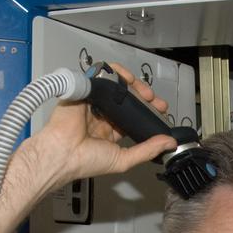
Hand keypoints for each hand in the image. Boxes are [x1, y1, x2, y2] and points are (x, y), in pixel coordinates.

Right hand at [28, 63, 177, 184]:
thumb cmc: (86, 161)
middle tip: (155, 100)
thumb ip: (147, 150)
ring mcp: (94, 101)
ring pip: (117, 85)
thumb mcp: (124, 159)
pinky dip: (115, 72)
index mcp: (110, 131)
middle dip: (144, 97)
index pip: (134, 116)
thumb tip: (169, 142)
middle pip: (128, 98)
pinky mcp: (85, 90)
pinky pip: (101, 75)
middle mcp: (103, 115)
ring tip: (144, 92)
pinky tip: (126, 78)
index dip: (148, 112)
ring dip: (133, 84)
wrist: (63, 153)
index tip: (161, 112)